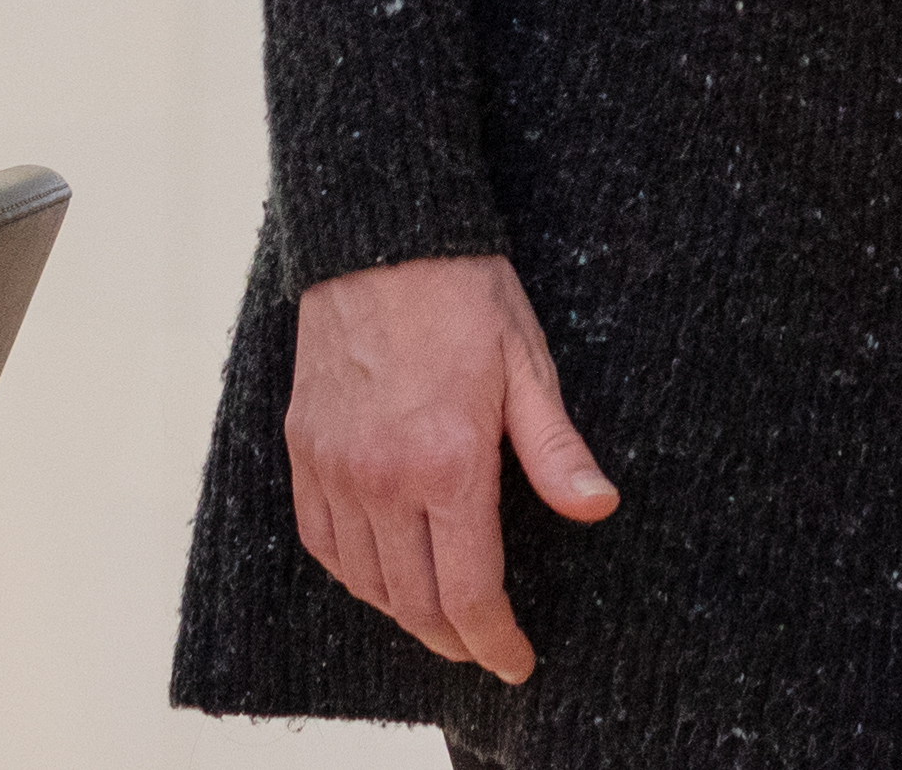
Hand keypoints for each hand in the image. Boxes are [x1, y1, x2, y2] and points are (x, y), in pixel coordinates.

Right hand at [286, 249, 618, 678]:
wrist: (382, 240)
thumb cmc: (466, 295)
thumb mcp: (530, 366)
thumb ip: (556, 450)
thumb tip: (598, 508)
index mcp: (448, 462)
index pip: (469, 591)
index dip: (494, 640)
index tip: (515, 661)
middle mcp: (382, 479)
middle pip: (415, 602)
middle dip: (455, 639)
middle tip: (485, 648)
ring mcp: (335, 469)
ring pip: (365, 582)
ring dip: (405, 613)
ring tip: (443, 619)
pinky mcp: (304, 453)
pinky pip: (321, 543)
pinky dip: (353, 575)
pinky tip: (382, 576)